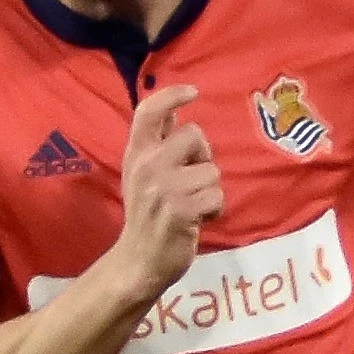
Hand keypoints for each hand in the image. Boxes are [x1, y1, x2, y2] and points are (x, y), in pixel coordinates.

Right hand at [114, 85, 220, 288]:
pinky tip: (198, 220)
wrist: (139, 261)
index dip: (172, 95)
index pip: (149, 111)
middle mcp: (146, 166)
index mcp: (136, 153)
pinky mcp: (180, 211)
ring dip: (209, 190)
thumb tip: (173, 109)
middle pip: (194, 134)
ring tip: (192, 206)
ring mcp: (163, 188)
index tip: (193, 92)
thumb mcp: (142, 173)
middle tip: (190, 180)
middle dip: (202, 155)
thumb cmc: (147, 214)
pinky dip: (214, 210)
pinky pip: (217, 196)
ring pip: (211, 170)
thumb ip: (157, 142)